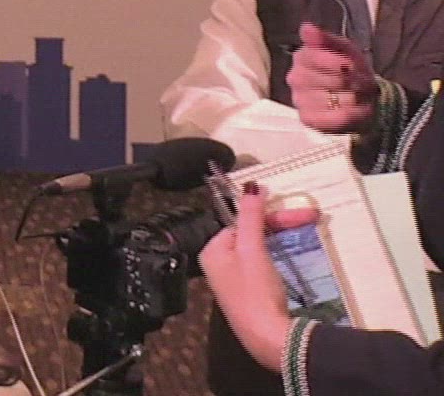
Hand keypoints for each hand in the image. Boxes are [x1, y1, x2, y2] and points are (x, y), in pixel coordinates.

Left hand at [199, 186, 310, 372]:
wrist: (269, 337)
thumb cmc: (255, 290)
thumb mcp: (252, 249)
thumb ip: (251, 216)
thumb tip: (251, 185)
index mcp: (212, 250)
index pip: (241, 222)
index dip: (270, 215)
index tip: (301, 212)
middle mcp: (219, 264)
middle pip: (251, 234)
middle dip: (281, 224)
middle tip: (312, 217)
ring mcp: (234, 280)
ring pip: (259, 248)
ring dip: (282, 237)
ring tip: (307, 227)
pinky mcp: (251, 294)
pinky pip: (263, 264)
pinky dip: (279, 255)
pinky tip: (293, 253)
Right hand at [286, 22, 376, 131]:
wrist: (358, 98)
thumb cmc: (350, 70)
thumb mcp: (345, 50)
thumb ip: (327, 39)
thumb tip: (306, 28)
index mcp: (303, 56)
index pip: (319, 57)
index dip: (343, 63)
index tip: (355, 67)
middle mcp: (295, 77)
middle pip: (334, 80)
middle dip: (355, 82)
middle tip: (360, 83)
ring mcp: (299, 99)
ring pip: (337, 100)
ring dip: (356, 99)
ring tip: (358, 97)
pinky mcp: (307, 119)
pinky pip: (334, 118)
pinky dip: (351, 115)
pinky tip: (355, 110)